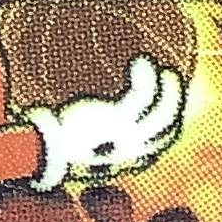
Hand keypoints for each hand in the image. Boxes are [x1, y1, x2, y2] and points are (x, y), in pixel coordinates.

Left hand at [26, 54, 185, 189]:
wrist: (46, 150)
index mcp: (126, 159)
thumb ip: (92, 129)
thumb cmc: (56, 145)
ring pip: (165, 112)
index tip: (166, 103)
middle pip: (168, 127)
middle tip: (170, 76)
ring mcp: (129, 135)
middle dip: (176, 102)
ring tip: (158, 66)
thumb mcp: (79, 139)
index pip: (159, 144)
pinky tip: (140, 62)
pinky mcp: (119, 119)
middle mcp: (134, 151)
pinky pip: (144, 94)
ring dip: (170, 89)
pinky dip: (146, 76)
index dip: (170, 122)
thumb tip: (87, 112)